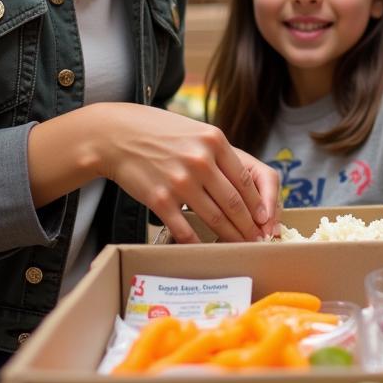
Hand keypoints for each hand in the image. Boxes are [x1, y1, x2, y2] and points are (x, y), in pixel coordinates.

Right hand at [90, 104, 272, 242]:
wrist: (116, 134)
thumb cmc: (159, 132)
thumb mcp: (195, 132)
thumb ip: (219, 154)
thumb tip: (244, 185)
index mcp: (214, 140)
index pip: (246, 180)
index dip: (260, 205)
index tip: (266, 220)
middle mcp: (201, 160)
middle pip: (235, 202)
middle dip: (250, 226)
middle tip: (259, 240)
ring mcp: (180, 181)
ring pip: (215, 218)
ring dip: (231, 237)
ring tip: (241, 247)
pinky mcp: (160, 199)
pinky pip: (185, 229)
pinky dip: (199, 243)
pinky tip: (208, 251)